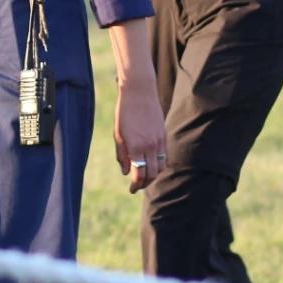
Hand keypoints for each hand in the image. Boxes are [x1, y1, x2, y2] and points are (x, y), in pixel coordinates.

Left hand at [113, 79, 167, 194]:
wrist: (139, 92)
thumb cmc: (124, 112)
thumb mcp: (118, 134)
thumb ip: (122, 155)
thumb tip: (127, 172)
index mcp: (136, 146)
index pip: (139, 174)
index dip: (136, 185)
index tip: (131, 189)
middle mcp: (150, 146)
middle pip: (151, 174)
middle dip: (144, 183)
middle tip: (137, 186)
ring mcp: (159, 141)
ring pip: (160, 167)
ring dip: (153, 175)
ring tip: (144, 176)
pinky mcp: (164, 136)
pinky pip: (164, 156)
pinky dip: (159, 165)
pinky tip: (151, 164)